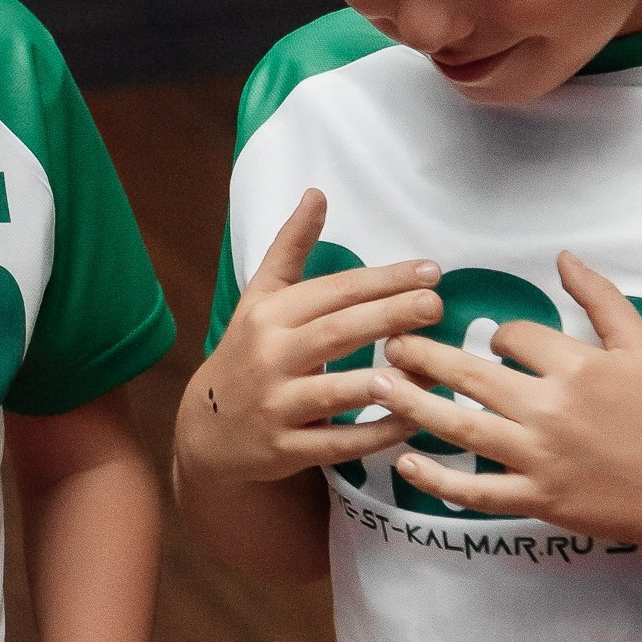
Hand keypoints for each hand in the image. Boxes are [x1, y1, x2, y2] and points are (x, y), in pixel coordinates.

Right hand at [187, 189, 440, 484]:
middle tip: (435, 304)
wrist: (207, 429)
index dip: (381, 279)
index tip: (431, 270)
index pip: (333, 291)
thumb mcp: (262, 297)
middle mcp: (270, 356)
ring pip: (335, 392)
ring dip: (383, 381)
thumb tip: (317, 192)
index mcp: (270, 315)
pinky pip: (337, 443)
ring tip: (429, 366)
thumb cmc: (248, 352)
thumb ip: (291, 247)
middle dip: (387, 316)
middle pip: (336, 332)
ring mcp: (277, 405)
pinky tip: (413, 419)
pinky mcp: (285, 449)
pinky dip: (375, 433)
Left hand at [373, 249, 641, 580]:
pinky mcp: (536, 498)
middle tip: (388, 343)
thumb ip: (601, 297)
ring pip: (461, 428)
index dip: (498, 335)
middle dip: (423, 355)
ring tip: (377, 383)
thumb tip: (563, 255)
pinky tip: (406, 461)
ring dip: (413, 404)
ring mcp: (539, 457)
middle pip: (470, 375)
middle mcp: (549, 409)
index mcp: (575, 366)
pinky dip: (437, 480)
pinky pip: (475, 491)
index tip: (497, 343)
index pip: (512, 337)